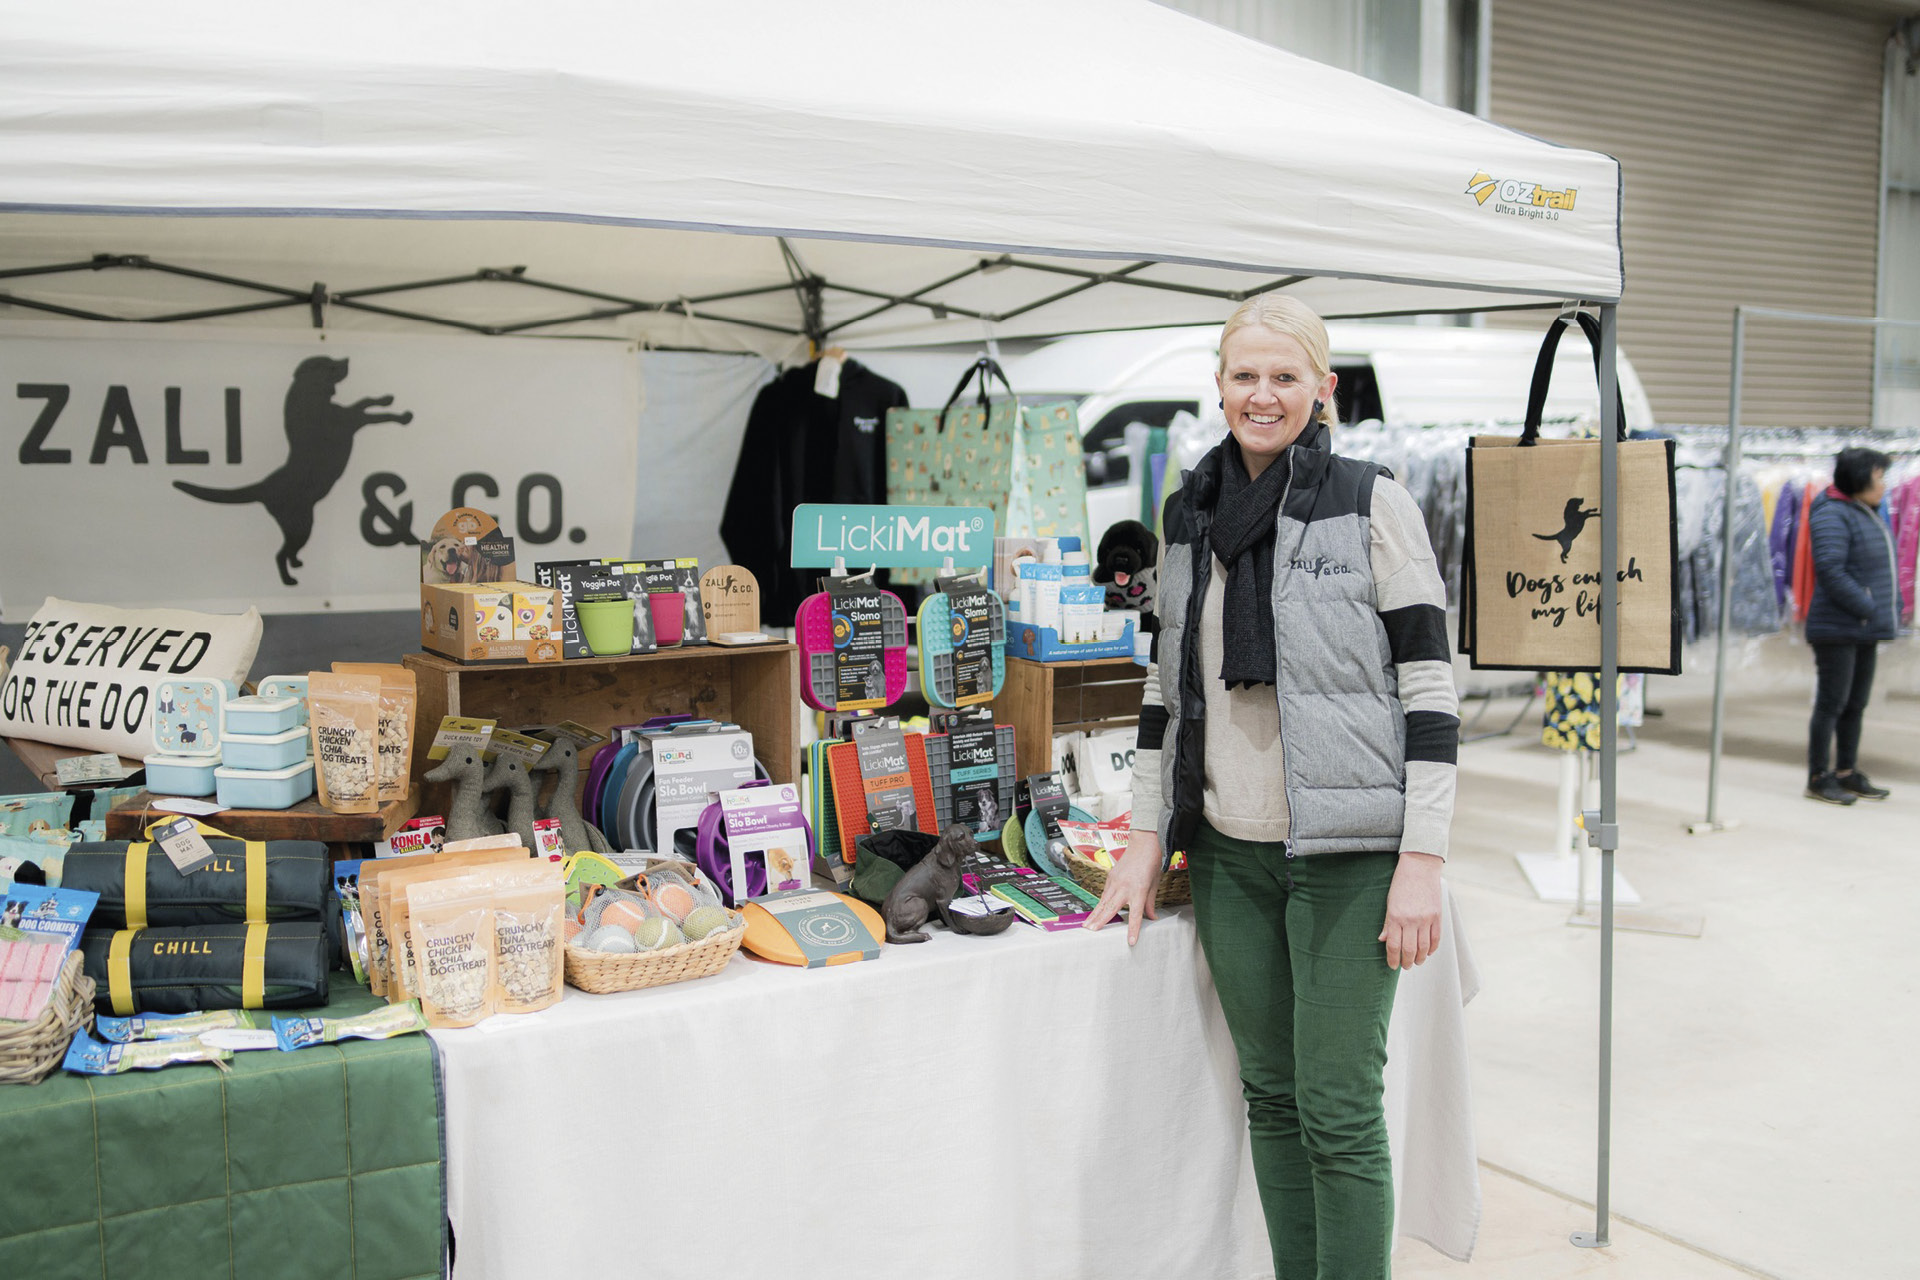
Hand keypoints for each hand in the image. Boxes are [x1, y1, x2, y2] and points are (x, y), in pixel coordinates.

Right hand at [1083, 830, 1163, 945]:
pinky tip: (1095, 913)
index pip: (1136, 915)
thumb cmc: (1151, 863)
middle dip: (1100, 921)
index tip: (1130, 942)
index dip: (1133, 929)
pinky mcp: (1110, 877)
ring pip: (1103, 901)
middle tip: (1091, 931)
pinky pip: (1104, 894)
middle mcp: (1125, 887)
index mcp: (1139, 891)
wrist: (1143, 843)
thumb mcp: (1155, 885)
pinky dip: (1099, 904)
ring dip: (1094, 914)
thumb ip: (1150, 903)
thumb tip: (1151, 918)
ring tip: (1087, 925)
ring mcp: (1115, 881)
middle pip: (1111, 908)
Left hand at [1379, 852, 1442, 969]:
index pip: (1394, 946)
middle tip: (1405, 966)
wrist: (1419, 867)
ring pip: (1424, 948)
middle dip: (1407, 962)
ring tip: (1417, 962)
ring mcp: (1425, 919)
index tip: (1392, 965)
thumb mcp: (1389, 902)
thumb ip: (1388, 923)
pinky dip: (1432, 949)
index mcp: (1395, 917)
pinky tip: (1428, 953)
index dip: (1393, 959)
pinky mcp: (1437, 916)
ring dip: (1420, 958)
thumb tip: (1383, 940)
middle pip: (1409, 950)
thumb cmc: (1401, 883)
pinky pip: (1436, 939)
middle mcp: (1411, 920)